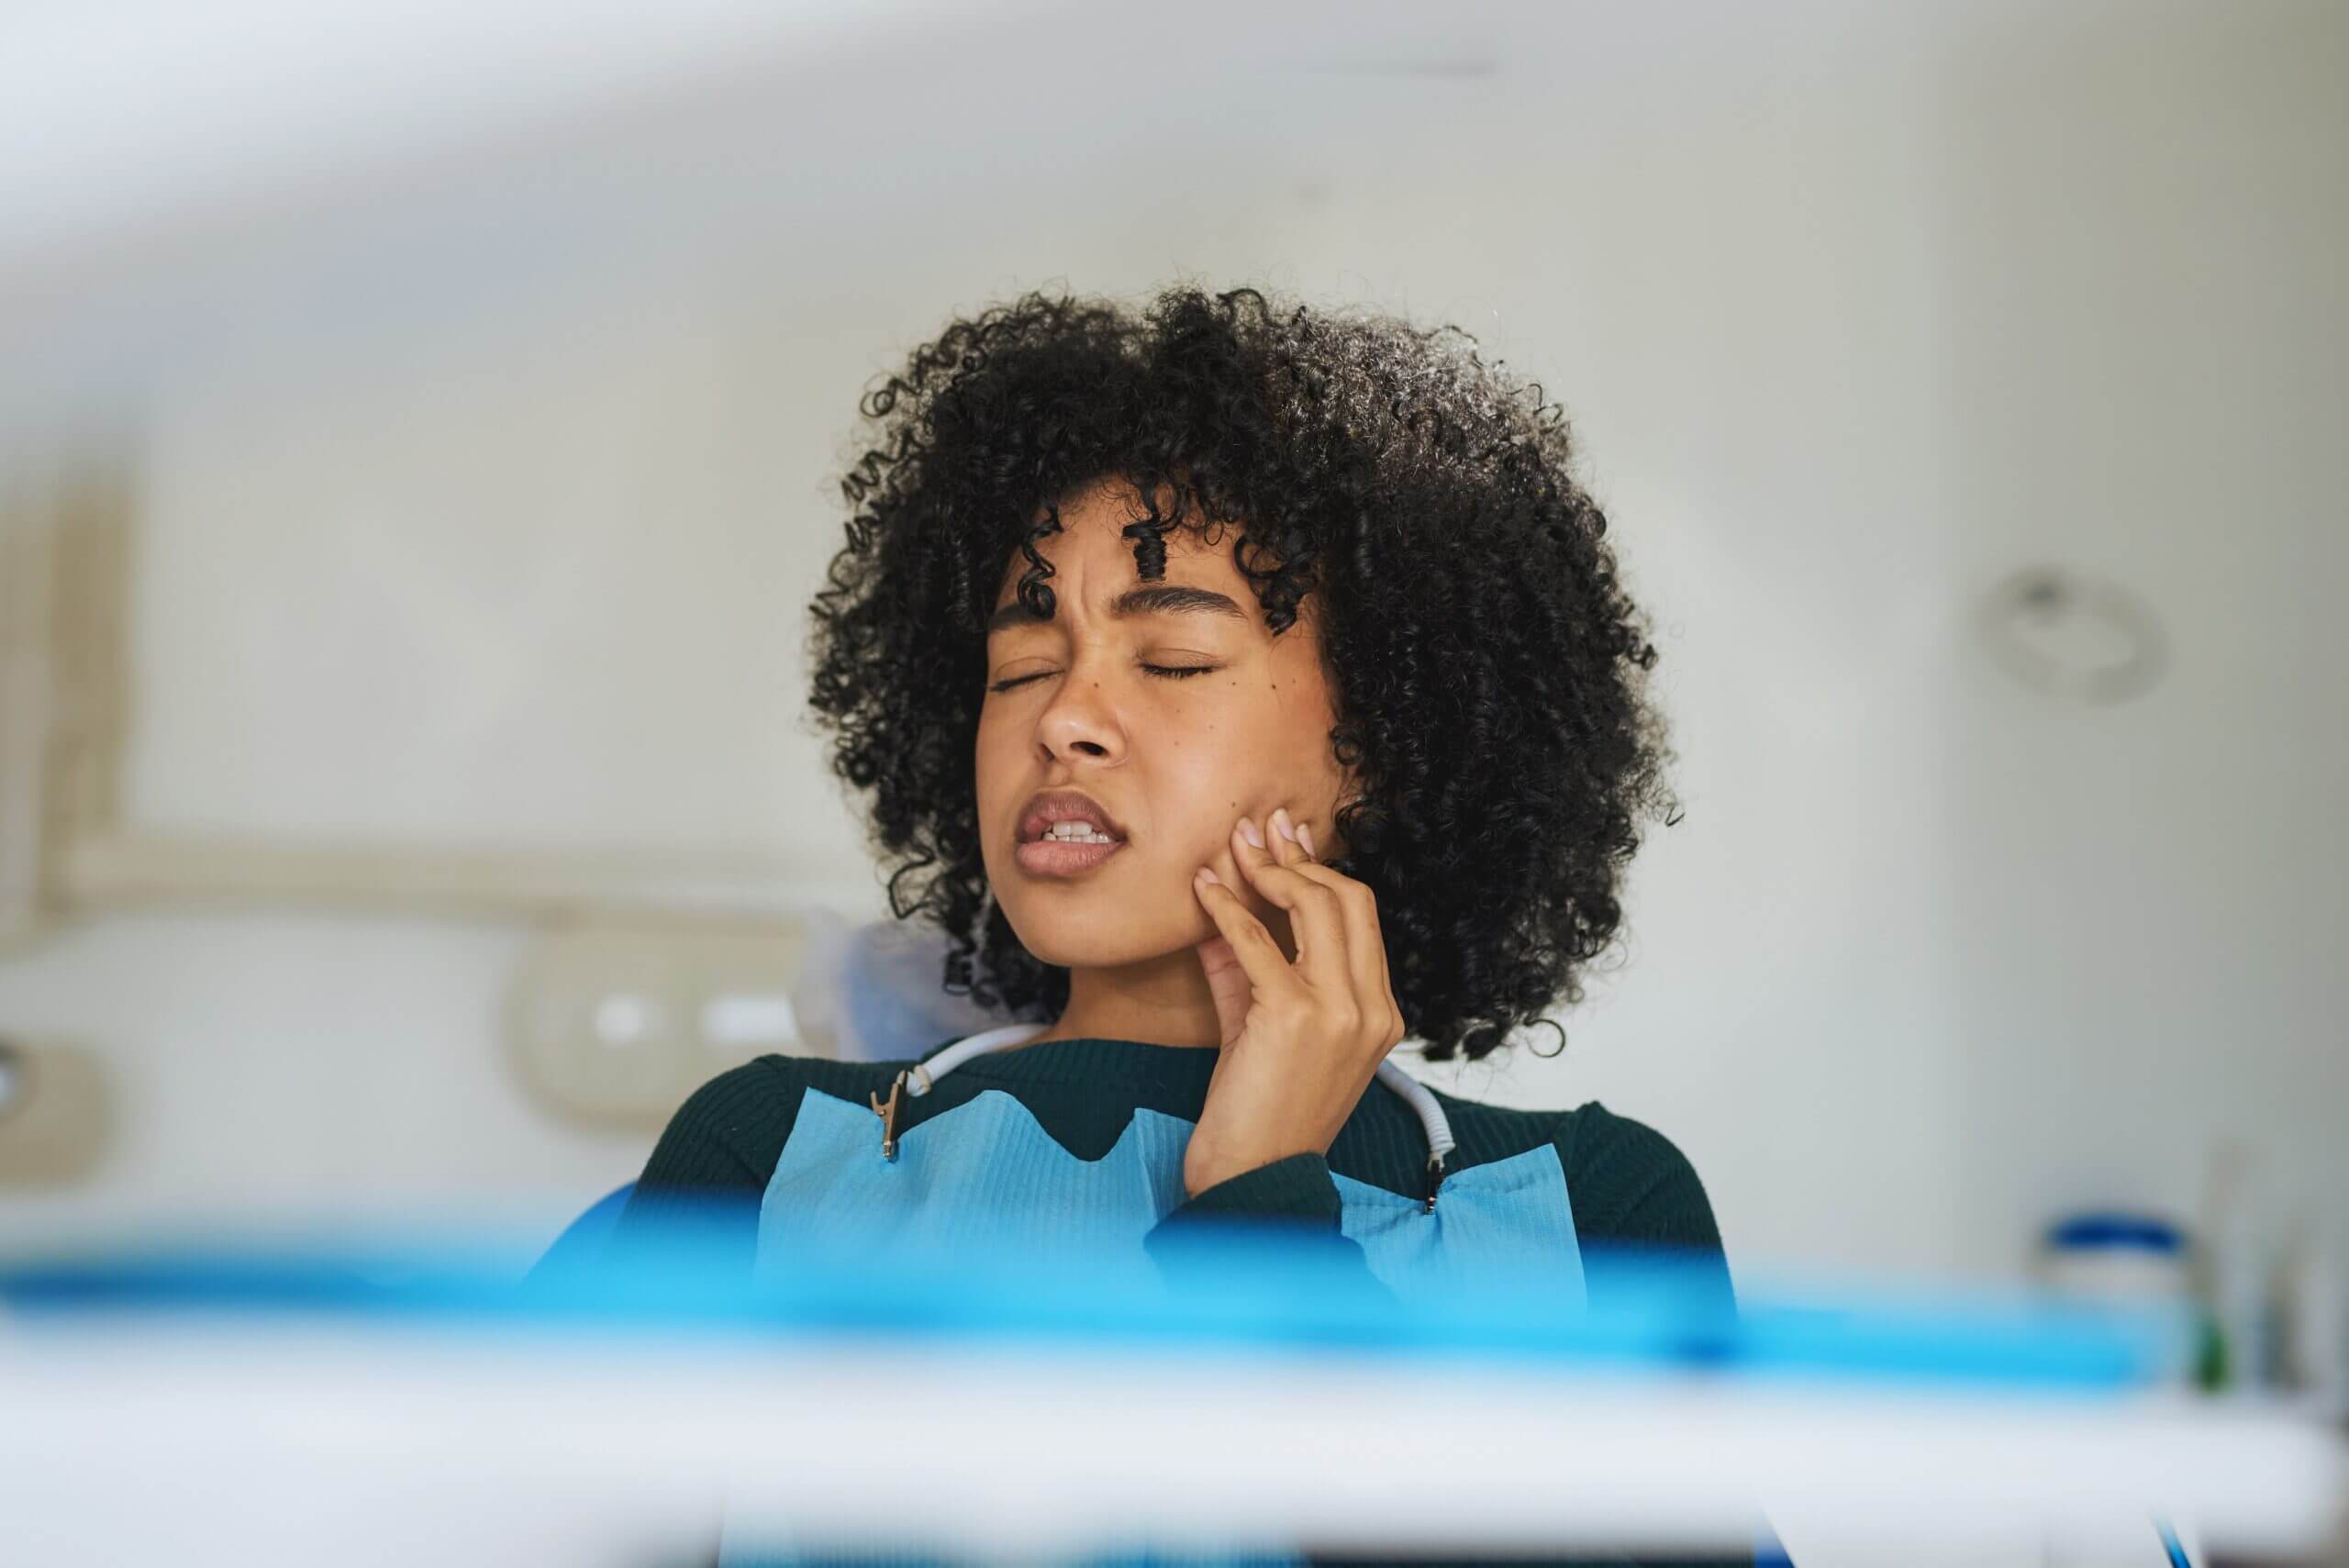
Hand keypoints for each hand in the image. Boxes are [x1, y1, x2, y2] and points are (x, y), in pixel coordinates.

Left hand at [1185, 805, 1406, 1196]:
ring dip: (1269, 869)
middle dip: (1301, 858)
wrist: (1251, 1179)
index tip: (1287, 844)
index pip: (1362, 919)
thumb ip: (1248, 967)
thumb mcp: (1260, 1027)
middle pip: (1349, 900)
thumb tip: (1220, 904)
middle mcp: (1372, 1009)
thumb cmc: (1257, 1111)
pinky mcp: (1295, 1016)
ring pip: (1317, 906)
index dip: (1322, 873)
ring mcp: (1341, 1011)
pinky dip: (1227, 907)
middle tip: (1261, 829)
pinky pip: (1258, 940)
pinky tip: (1202, 889)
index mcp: (1380, 1014)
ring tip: (1233, 846)